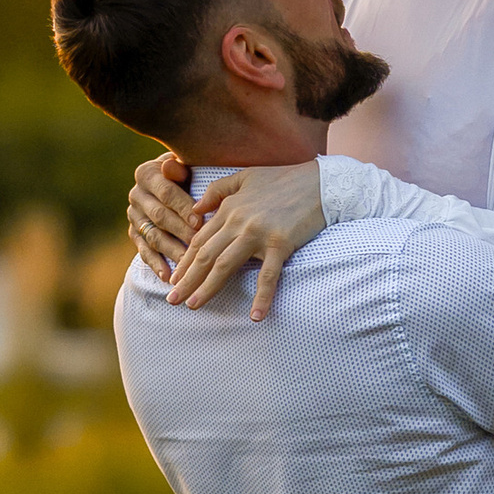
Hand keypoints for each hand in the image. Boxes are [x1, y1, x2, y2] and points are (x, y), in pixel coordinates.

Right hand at [127, 152, 198, 279]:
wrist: (176, 183)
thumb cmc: (189, 173)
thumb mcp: (186, 165)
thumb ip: (180, 167)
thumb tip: (171, 166)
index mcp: (147, 173)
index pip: (165, 192)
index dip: (183, 207)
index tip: (199, 221)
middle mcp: (136, 195)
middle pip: (159, 216)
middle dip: (180, 231)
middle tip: (198, 245)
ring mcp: (134, 217)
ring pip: (153, 236)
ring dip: (171, 251)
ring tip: (188, 264)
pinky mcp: (135, 234)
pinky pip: (144, 251)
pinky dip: (156, 264)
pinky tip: (168, 276)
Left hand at [166, 161, 328, 318]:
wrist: (320, 182)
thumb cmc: (284, 179)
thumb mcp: (245, 177)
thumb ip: (217, 191)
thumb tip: (195, 210)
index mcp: (229, 208)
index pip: (200, 241)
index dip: (185, 262)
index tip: (174, 280)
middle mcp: (238, 222)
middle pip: (206, 256)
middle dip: (187, 280)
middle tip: (173, 300)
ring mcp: (259, 234)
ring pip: (226, 265)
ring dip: (208, 288)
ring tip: (193, 306)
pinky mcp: (280, 244)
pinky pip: (268, 275)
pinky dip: (261, 297)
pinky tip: (255, 316)